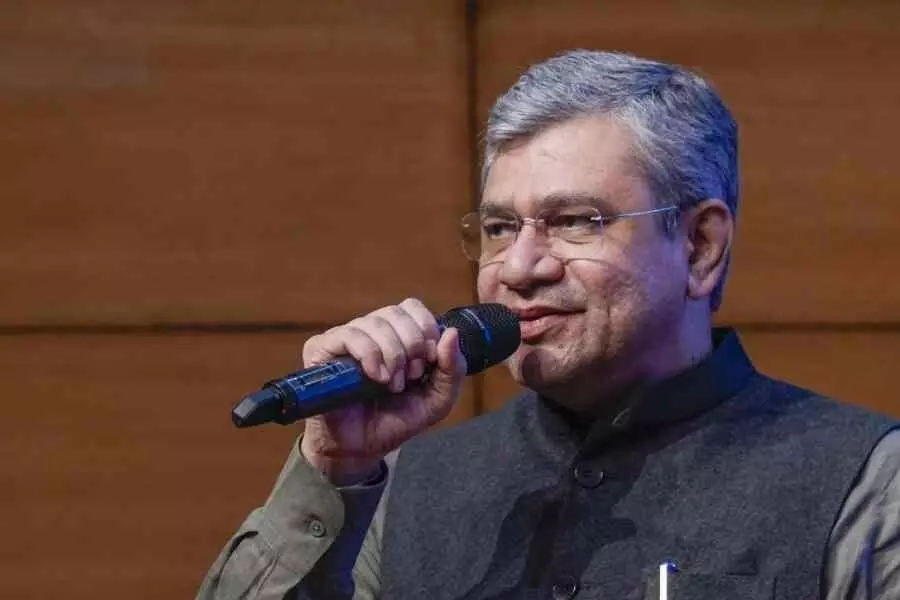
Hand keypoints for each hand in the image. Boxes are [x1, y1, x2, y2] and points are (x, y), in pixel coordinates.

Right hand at [299, 298, 466, 484]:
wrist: (362, 449)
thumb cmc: (396, 421)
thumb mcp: (437, 400)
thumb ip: (452, 369)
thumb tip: (452, 333)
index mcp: (397, 335)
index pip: (412, 307)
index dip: (426, 328)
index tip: (430, 360)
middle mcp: (370, 331)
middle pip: (395, 312)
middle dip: (412, 343)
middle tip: (412, 375)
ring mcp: (345, 338)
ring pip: (373, 322)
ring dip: (392, 354)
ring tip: (392, 384)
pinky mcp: (322, 350)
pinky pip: (348, 335)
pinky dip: (369, 354)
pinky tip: (376, 377)